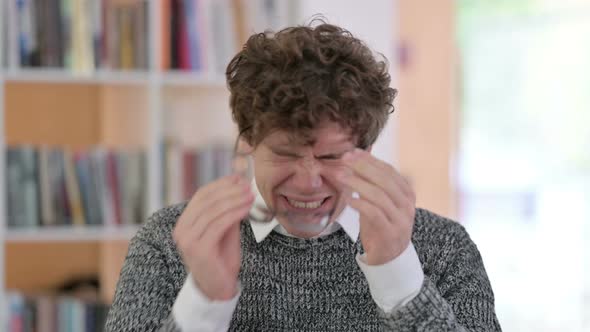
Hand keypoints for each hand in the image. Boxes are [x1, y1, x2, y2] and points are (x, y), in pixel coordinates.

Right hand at [173, 175, 253, 299]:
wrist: (218, 289)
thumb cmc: (222, 260)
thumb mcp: (225, 230)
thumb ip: (227, 211)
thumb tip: (238, 186)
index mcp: (184, 223)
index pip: (201, 196)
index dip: (220, 184)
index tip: (238, 178)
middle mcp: (182, 230)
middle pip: (206, 200)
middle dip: (229, 190)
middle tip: (247, 185)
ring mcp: (188, 240)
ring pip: (213, 211)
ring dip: (234, 200)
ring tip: (250, 195)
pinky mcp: (199, 249)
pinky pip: (219, 224)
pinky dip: (234, 213)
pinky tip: (247, 209)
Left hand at [338, 149, 415, 264]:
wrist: (390, 257)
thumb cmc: (381, 224)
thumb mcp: (378, 202)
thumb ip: (371, 184)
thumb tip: (352, 161)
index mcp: (406, 193)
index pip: (389, 170)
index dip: (370, 160)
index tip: (352, 152)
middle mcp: (407, 204)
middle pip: (385, 180)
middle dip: (363, 167)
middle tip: (345, 160)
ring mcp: (400, 219)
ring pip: (379, 195)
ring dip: (358, 183)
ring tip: (341, 177)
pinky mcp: (390, 233)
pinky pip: (374, 214)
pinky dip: (360, 204)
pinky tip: (348, 199)